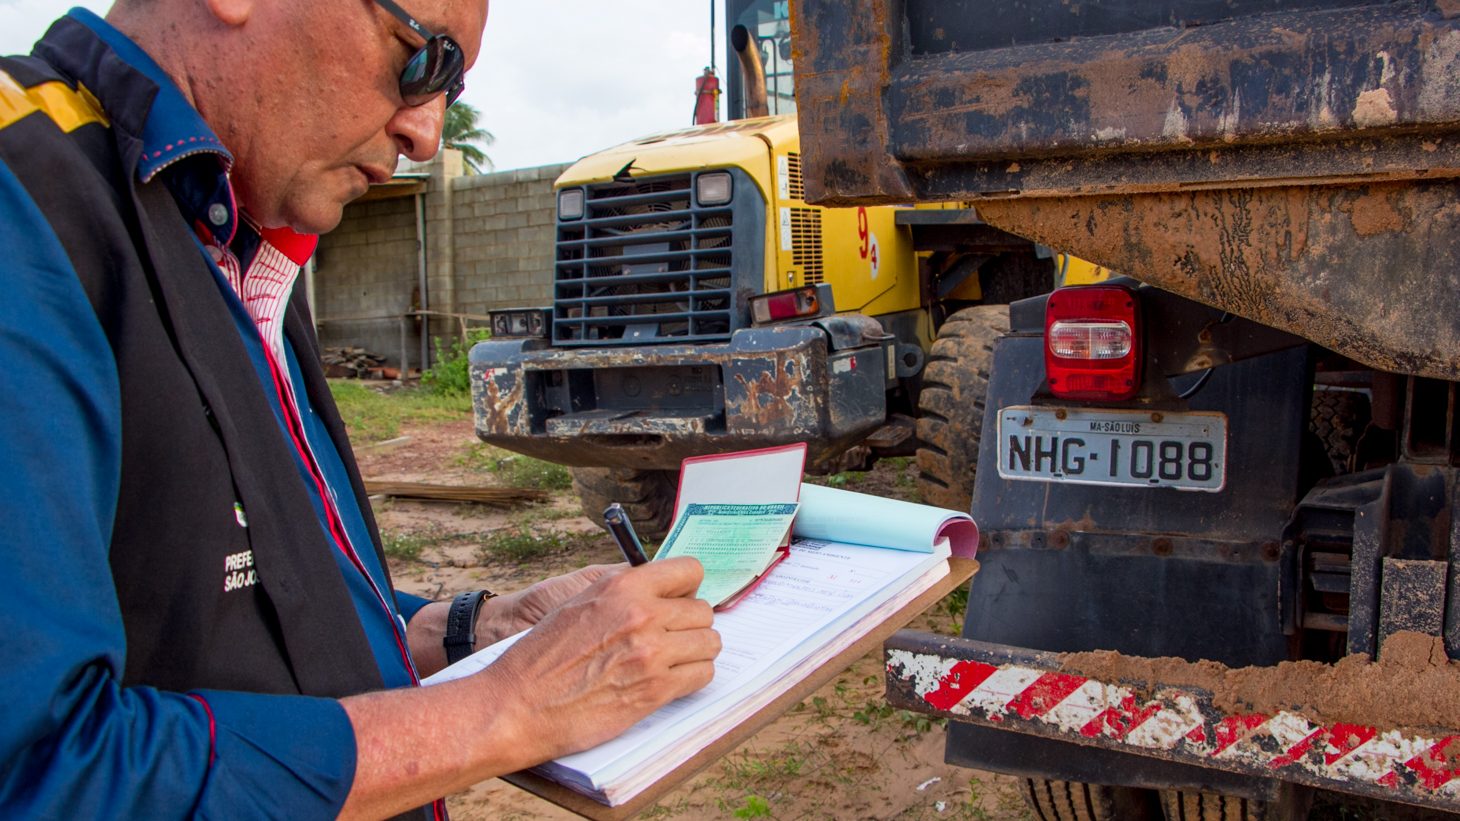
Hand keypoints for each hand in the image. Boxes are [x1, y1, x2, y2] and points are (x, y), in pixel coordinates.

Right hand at [473, 556, 720, 763]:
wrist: (518, 704)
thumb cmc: (542, 656)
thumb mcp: (580, 602)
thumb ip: (624, 591)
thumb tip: (661, 589)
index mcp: (623, 586)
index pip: (689, 570)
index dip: (688, 587)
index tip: (681, 599)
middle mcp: (642, 614)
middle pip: (703, 611)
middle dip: (691, 624)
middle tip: (672, 637)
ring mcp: (651, 653)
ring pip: (709, 643)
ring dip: (695, 652)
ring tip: (673, 660)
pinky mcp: (655, 690)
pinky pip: (701, 676)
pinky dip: (691, 678)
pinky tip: (670, 680)